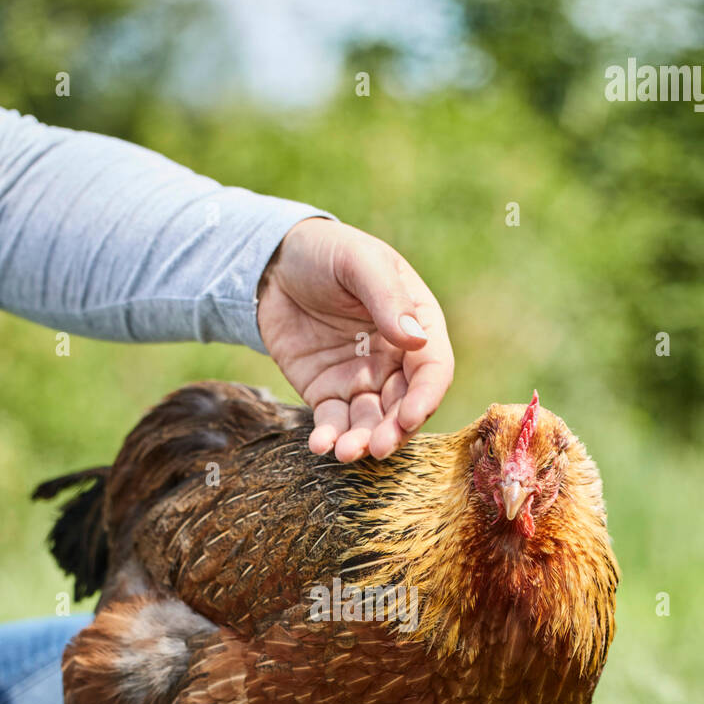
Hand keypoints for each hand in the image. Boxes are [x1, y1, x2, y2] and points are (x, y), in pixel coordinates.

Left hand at [256, 218, 453, 461]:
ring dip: (363, 442)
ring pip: (372, 422)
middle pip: (405, 405)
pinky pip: (334, 422)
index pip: (432, 369)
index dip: (425, 396)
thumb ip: (387, 298)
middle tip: (378, 447)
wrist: (271, 264)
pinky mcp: (328, 393)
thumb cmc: (325, 252)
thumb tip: (416, 340)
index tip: (409, 417)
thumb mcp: (359, 262)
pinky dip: (330, 437)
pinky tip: (321, 445)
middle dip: (395, 431)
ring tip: (345, 452)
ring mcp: (362, 379)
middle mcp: (395, 359)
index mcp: (416, 325)